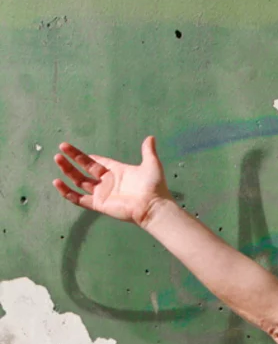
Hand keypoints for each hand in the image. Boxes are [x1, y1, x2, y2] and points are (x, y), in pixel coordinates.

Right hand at [53, 136, 172, 226]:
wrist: (153, 205)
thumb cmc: (154, 186)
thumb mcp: (151, 164)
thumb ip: (148, 151)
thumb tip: (151, 137)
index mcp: (118, 172)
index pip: (98, 163)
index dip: (86, 157)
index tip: (72, 149)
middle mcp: (108, 182)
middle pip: (85, 169)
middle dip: (73, 159)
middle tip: (61, 148)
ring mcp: (102, 193)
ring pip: (79, 181)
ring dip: (67, 171)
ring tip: (57, 158)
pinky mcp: (98, 204)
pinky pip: (78, 199)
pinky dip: (67, 192)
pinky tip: (57, 182)